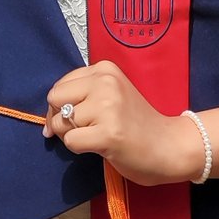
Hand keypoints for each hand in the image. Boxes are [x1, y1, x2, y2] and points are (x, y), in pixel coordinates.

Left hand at [44, 61, 202, 186]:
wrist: (170, 145)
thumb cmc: (138, 123)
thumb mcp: (112, 95)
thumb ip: (84, 95)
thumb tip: (48, 118)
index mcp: (105, 69)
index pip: (61, 84)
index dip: (60, 105)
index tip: (70, 119)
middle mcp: (105, 82)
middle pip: (55, 99)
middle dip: (60, 118)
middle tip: (79, 130)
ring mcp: (107, 107)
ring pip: (61, 123)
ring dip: (72, 136)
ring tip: (96, 138)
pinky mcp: (107, 133)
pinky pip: (71, 141)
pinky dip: (78, 149)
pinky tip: (99, 147)